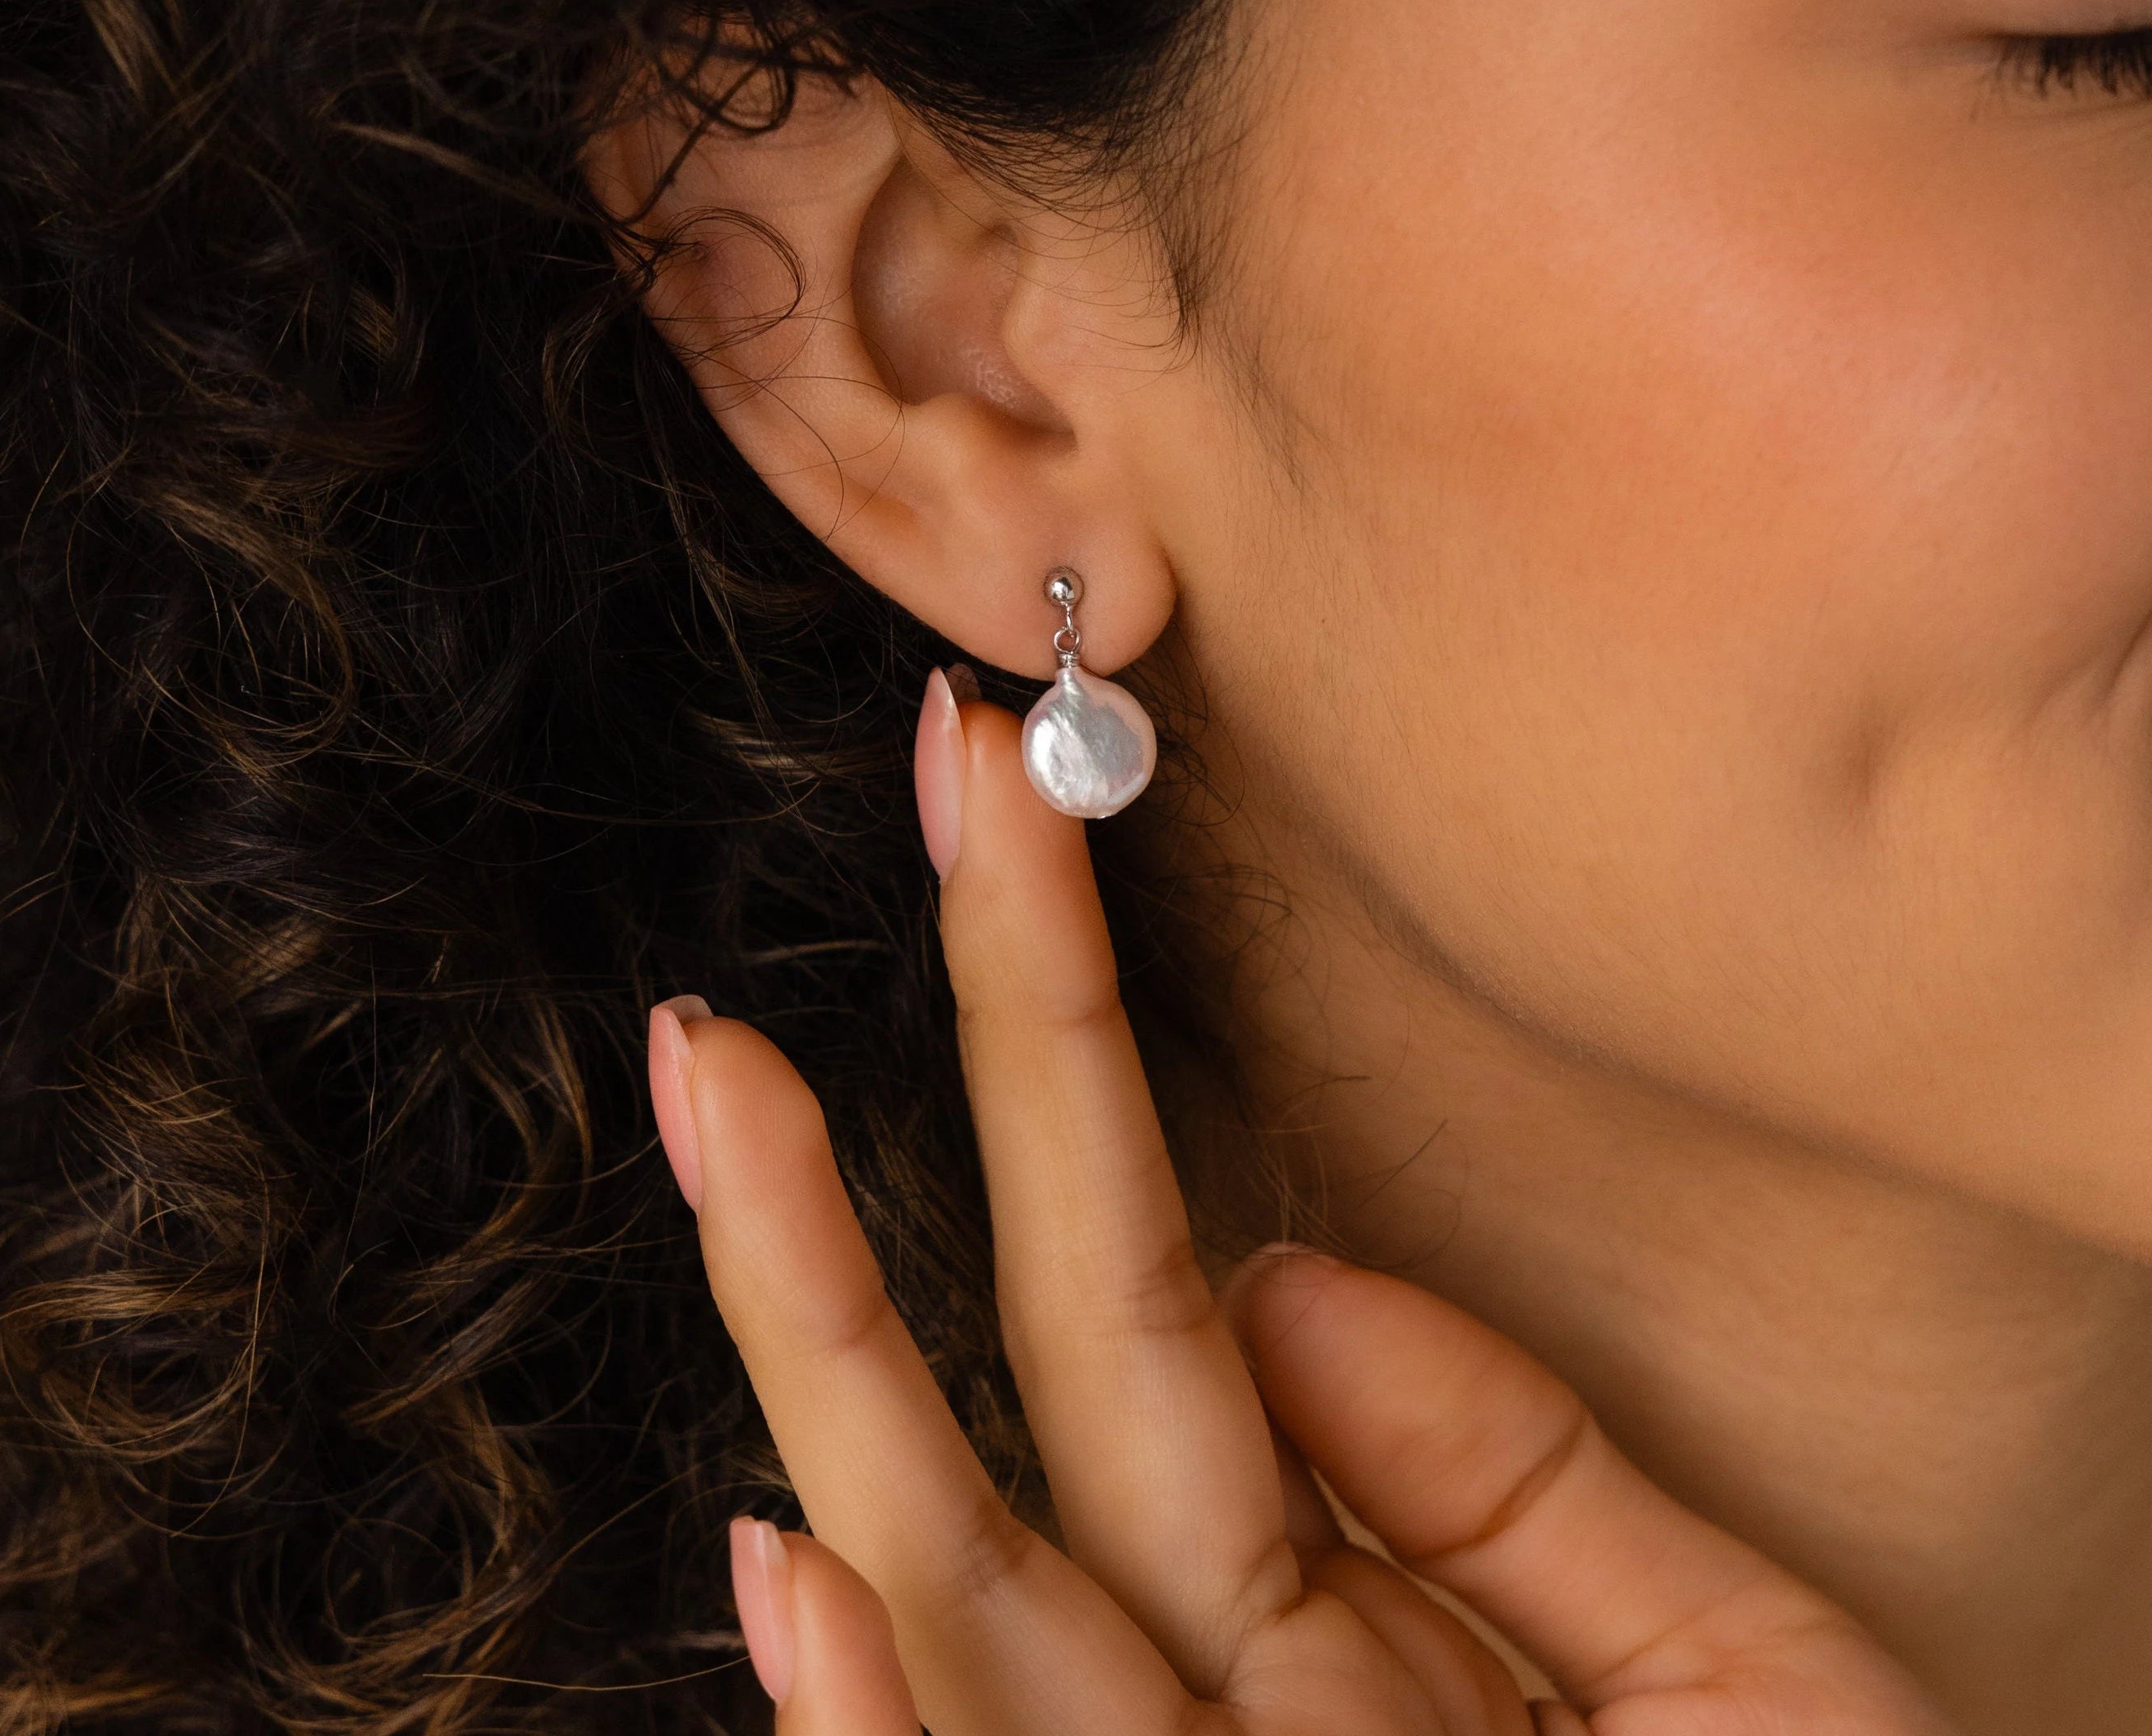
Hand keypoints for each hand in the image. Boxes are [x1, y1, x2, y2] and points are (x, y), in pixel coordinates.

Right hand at [647, 684, 1957, 1733]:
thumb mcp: (1745, 1678)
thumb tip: (1282, 1272)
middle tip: (834, 881)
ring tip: (725, 1095)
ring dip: (818, 1341)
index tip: (1015, 826)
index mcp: (1327, 1615)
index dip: (1062, 1057)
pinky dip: (874, 1727)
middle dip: (907, 1129)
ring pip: (951, 1586)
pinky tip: (788, 1551)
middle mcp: (1200, 1710)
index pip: (1151, 1299)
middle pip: (1016, 1393)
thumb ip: (1525, 1483)